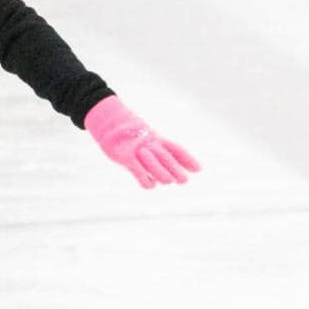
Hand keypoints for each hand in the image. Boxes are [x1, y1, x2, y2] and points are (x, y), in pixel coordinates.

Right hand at [84, 95, 200, 188]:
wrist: (109, 122)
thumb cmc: (127, 135)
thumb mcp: (144, 140)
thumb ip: (154, 156)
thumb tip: (161, 178)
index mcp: (156, 138)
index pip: (175, 148)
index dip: (187, 158)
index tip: (199, 169)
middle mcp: (149, 143)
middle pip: (164, 156)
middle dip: (175, 168)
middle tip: (184, 181)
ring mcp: (137, 149)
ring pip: (152, 161)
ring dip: (161, 172)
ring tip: (170, 182)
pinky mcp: (125, 156)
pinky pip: (136, 168)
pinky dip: (144, 178)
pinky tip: (151, 185)